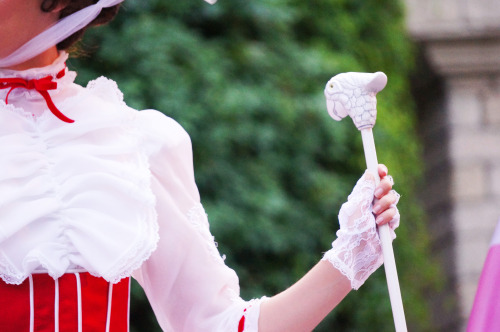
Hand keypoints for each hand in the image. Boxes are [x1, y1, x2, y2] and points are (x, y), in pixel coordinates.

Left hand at [322, 165, 400, 289]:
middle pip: (387, 186)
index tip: (382, 170)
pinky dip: (389, 218)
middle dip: (385, 188)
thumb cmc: (353, 229)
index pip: (374, 179)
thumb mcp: (357, 206)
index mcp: (362, 196)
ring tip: (375, 216)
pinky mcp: (389, 224)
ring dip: (385, 206)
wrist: (358, 251)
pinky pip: (396, 215)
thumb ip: (365, 189)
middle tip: (377, 195)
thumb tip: (371, 172)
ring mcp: (381, 213)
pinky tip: (381, 225)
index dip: (380, 172)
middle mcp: (372, 202)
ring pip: (393, 200)